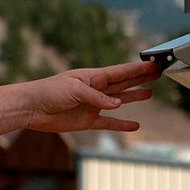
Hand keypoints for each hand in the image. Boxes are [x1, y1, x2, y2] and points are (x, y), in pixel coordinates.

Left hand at [0, 59, 160, 134]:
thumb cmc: (48, 91)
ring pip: (119, 101)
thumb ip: (97, 97)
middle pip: (123, 83)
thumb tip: (117, 104)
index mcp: (92, 77)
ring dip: (134, 97)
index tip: (152, 64)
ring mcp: (92, 105)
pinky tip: (134, 125)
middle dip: (140, 78)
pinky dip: (121, 124)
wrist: (31, 108)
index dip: (136, 68)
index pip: (119, 72)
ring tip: (149, 93)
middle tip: (158, 73)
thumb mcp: (74, 90)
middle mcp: (95, 90)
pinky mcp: (87, 120)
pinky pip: (108, 123)